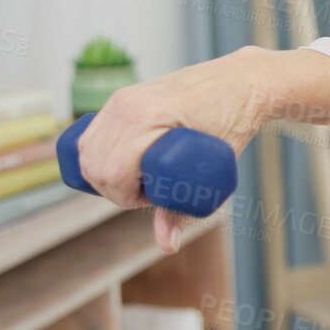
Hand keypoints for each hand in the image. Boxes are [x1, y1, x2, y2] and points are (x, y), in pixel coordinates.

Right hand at [76, 47, 279, 250]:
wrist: (242, 83)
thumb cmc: (234, 123)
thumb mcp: (212, 169)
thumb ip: (183, 208)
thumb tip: (166, 246)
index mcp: (148, 117)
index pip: (113, 173)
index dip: (126, 198)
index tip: (149, 200)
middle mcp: (128, 105)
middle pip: (96, 165)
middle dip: (114, 190)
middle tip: (146, 193)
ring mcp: (122, 98)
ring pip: (87, 149)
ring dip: (102, 173)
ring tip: (137, 178)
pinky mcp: (121, 97)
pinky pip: (90, 132)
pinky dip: (94, 155)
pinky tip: (113, 166)